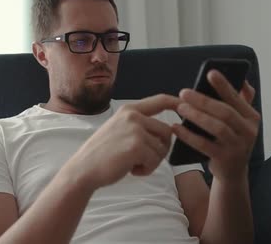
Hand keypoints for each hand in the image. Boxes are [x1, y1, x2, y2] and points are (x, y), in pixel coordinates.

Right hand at [63, 94, 179, 189]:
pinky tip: (131, 169)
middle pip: (167, 132)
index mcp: (129, 110)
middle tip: (143, 159)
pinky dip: (146, 170)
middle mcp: (133, 116)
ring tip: (132, 164)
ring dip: (151, 162)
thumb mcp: (119, 129)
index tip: (186, 106)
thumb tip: (169, 130)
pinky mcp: (137, 146)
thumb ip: (140, 125)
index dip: (176, 103)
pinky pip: (155, 161)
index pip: (160, 100)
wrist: (84, 169)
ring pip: (162, 149)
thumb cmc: (102, 154)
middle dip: (160, 149)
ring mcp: (135, 130)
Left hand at [172, 70, 260, 181]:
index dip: (224, 85)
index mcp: (251, 117)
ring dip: (196, 116)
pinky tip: (176, 128)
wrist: (232, 172)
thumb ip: (242, 100)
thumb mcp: (241, 121)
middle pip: (225, 112)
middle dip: (203, 100)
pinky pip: (204, 145)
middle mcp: (248, 131)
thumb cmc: (232, 139)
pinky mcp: (225, 159)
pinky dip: (188, 136)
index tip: (210, 73)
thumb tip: (242, 79)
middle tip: (184, 92)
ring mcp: (238, 146)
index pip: (236, 98)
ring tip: (180, 108)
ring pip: (216, 127)